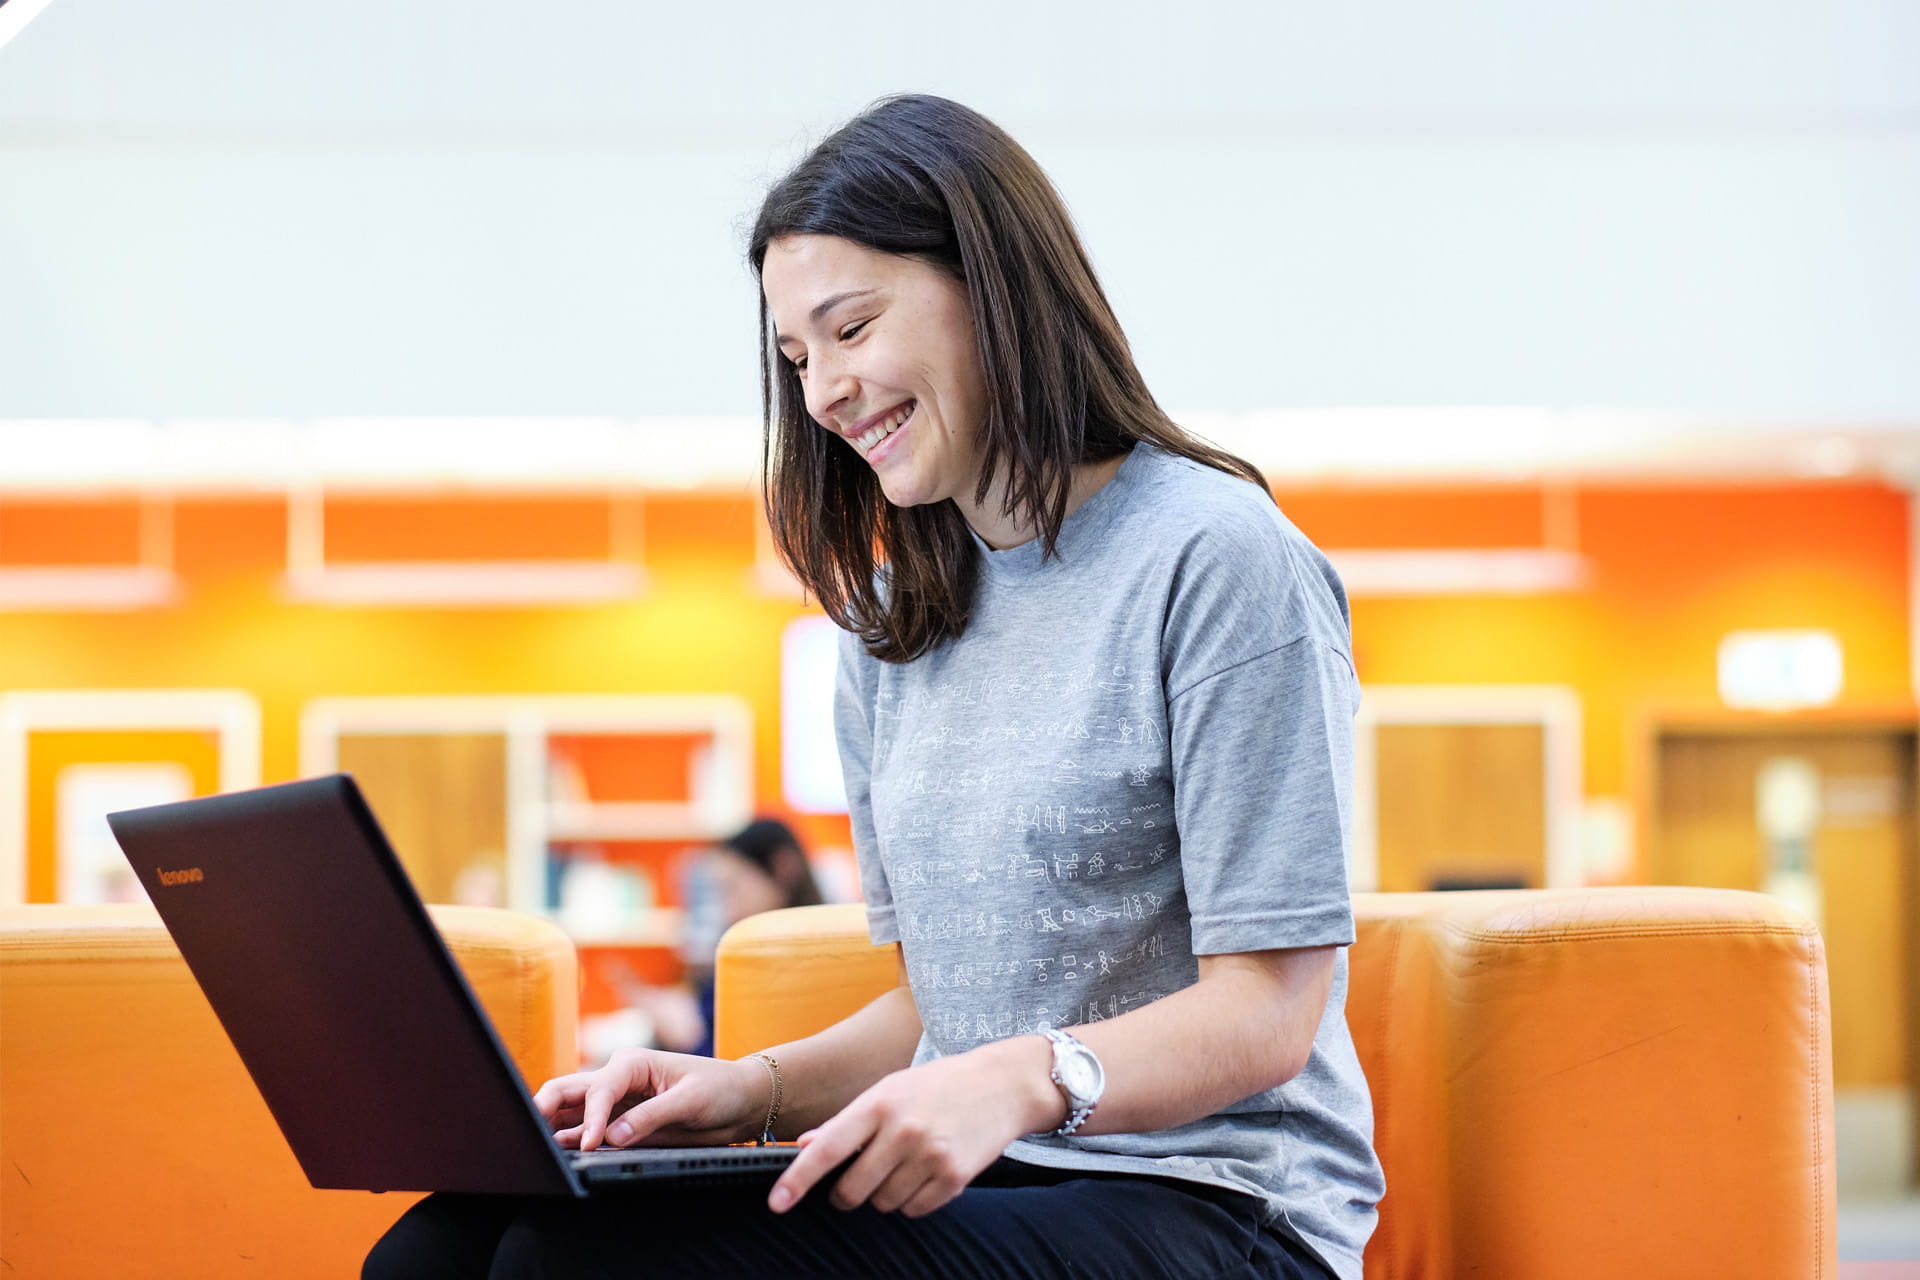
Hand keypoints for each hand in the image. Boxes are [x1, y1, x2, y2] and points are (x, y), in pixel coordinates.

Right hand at [534, 1048, 767, 1151]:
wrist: (739, 1102)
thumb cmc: (719, 1089)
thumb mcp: (690, 1100)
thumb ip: (651, 1117)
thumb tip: (611, 1137)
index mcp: (632, 1063)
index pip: (598, 1090)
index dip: (589, 1118)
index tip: (586, 1144)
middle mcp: (616, 1079)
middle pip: (567, 1090)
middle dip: (543, 1108)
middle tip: (527, 1133)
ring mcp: (614, 1102)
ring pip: (569, 1111)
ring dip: (551, 1127)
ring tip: (534, 1149)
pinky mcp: (618, 1123)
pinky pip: (584, 1130)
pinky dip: (568, 1140)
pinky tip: (555, 1153)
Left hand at [769, 1035, 1057, 1218]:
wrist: (1002, 1084)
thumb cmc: (937, 1085)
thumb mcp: (889, 1089)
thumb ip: (848, 1120)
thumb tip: (806, 1145)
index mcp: (879, 1103)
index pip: (828, 1149)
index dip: (797, 1179)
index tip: (776, 1203)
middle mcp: (903, 1130)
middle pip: (851, 1190)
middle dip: (846, 1194)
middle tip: (856, 1180)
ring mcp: (930, 1156)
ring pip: (883, 1204)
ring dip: (884, 1194)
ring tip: (904, 1164)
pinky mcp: (955, 1178)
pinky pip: (914, 1210)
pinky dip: (912, 1200)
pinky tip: (926, 1172)